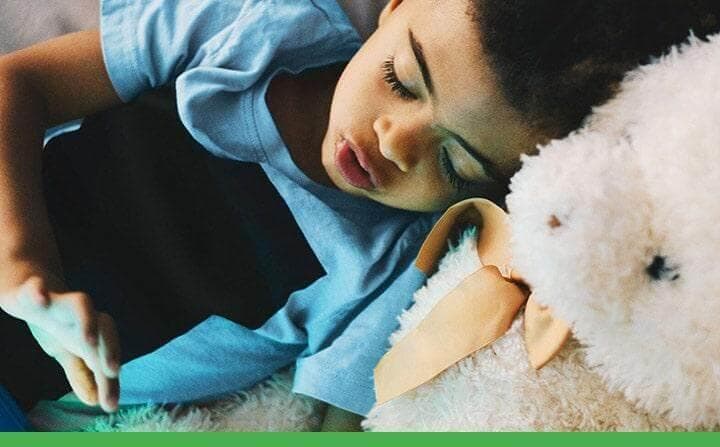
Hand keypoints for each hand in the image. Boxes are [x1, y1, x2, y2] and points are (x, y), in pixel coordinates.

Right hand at [0, 274, 120, 411]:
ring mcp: (60, 302)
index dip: (110, 381)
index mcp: (89, 334)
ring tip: (89, 341)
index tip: (111, 406)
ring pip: (82, 304)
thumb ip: (82, 374)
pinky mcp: (35, 291)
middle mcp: (81, 317)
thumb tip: (96, 401)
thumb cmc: (56, 322)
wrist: (30, 288)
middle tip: (112, 370)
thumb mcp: (68, 352)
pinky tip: (40, 295)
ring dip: (87, 322)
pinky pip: (37, 288)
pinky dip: (39, 291)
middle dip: (111, 348)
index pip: (106, 357)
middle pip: (106, 326)